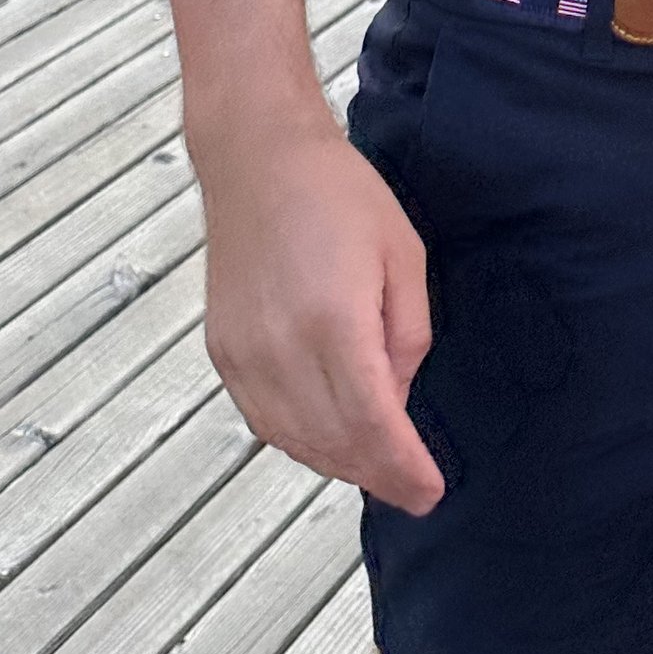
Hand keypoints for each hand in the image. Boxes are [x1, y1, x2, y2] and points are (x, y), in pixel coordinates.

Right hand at [198, 118, 440, 510]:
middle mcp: (281, 348)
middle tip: (412, 489)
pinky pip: (262, 420)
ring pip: (293, 441)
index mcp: (334, 322)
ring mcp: (244, 354)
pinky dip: (298, 442)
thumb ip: (407, 337)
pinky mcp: (222, 351)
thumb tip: (396, 399)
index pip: (373, 425)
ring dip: (338, 465)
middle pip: (333, 443)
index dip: (404, 470)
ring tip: (377, 469)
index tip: (430, 494)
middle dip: (378, 475)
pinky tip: (327, 440)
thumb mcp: (403, 256)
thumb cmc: (339, 195)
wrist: (258, 159)